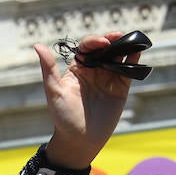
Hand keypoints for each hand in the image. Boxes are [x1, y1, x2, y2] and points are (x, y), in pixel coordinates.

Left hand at [34, 32, 137, 168]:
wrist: (79, 139)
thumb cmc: (63, 116)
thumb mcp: (53, 91)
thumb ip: (48, 68)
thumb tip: (38, 46)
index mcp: (77, 69)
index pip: (87, 48)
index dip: (95, 41)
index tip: (103, 42)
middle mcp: (94, 71)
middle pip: (105, 49)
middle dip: (112, 39)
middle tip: (118, 35)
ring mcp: (108, 78)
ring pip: (119, 56)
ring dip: (125, 46)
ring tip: (131, 42)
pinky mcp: (121, 87)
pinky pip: (129, 70)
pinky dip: (134, 60)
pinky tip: (137, 53)